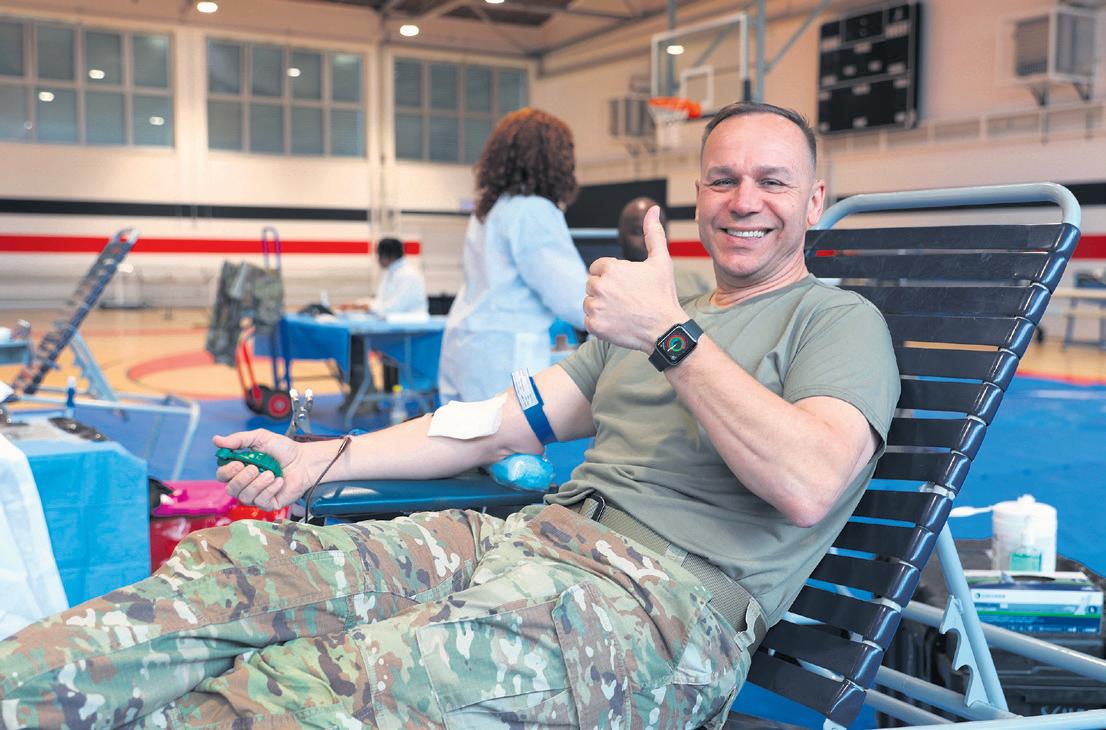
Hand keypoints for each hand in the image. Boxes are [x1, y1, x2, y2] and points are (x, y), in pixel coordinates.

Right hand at [213, 430, 311, 509]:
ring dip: (258, 484)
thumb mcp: (260, 438)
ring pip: (245, 497)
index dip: (227, 471)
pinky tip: (279, 481)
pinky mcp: (268, 503)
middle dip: (242, 479)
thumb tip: (216, 440)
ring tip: (271, 473)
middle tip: (255, 468)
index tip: (239, 463)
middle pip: (230, 489)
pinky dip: (270, 489)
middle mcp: (246, 484)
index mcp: (240, 469)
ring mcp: (256, 495)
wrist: (304, 460)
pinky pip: (261, 502)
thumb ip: (238, 440)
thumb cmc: (283, 450)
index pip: (222, 475)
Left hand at [583, 206, 686, 351]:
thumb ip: (653, 233)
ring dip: (601, 306)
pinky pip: (589, 320)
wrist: (665, 329)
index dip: (612, 276)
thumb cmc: (663, 294)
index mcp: (610, 268)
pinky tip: (617, 323)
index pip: (597, 268)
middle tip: (627, 300)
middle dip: (606, 290)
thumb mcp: (660, 261)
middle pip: (592, 284)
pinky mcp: (594, 325)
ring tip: (622, 311)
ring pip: (589, 302)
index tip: (627, 286)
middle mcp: (599, 286)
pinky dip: (600, 323)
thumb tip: (654, 209)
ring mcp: (595, 307)